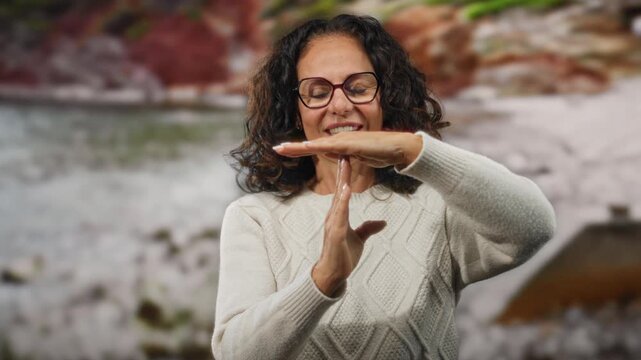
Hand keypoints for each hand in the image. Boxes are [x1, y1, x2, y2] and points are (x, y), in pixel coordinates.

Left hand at [273, 131, 422, 168]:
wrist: (397, 148)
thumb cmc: (380, 153)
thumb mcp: (357, 158)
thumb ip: (344, 156)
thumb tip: (333, 156)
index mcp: (339, 145)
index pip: (315, 148)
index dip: (299, 150)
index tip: (284, 151)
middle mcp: (339, 140)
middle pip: (311, 144)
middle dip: (293, 147)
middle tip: (275, 149)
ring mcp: (344, 140)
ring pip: (317, 144)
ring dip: (299, 147)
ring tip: (282, 149)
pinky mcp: (351, 144)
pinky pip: (331, 146)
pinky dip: (318, 146)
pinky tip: (306, 147)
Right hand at [312, 157, 385, 295]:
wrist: (333, 275)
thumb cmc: (343, 256)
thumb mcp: (359, 239)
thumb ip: (368, 229)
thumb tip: (382, 222)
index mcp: (338, 215)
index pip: (343, 191)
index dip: (345, 175)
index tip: (348, 158)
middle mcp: (333, 216)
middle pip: (339, 190)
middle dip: (342, 172)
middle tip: (344, 152)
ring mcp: (333, 224)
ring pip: (338, 200)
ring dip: (342, 183)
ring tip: (345, 166)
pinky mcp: (334, 234)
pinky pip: (339, 215)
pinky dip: (342, 203)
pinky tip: (346, 192)